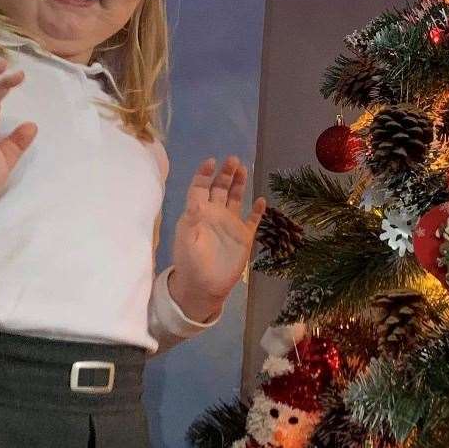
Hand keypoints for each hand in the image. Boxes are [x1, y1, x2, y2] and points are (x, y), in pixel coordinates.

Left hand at [167, 156, 265, 322]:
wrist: (204, 288)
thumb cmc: (190, 263)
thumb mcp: (186, 240)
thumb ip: (192, 219)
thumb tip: (196, 199)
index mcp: (198, 212)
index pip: (200, 188)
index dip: (204, 174)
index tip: (211, 161)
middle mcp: (214, 214)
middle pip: (220, 188)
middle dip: (225, 173)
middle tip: (233, 159)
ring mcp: (230, 224)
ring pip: (235, 197)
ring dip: (238, 183)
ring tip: (243, 168)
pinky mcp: (244, 236)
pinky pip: (252, 219)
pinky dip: (257, 210)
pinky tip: (261, 200)